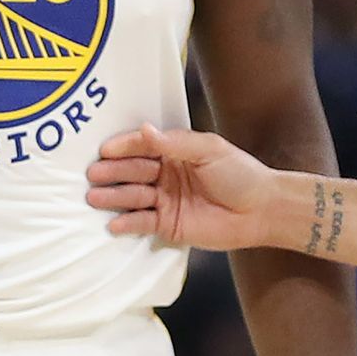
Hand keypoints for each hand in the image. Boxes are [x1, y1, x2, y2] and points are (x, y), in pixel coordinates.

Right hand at [86, 124, 280, 250]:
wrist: (262, 210)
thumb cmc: (240, 174)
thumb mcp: (210, 150)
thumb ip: (176, 142)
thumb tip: (145, 129)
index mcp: (174, 152)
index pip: (143, 146)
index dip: (124, 147)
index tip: (106, 150)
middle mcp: (165, 175)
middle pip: (133, 171)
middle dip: (113, 172)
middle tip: (94, 174)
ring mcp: (164, 201)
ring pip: (133, 196)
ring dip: (114, 197)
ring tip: (95, 197)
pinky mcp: (167, 226)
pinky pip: (142, 223)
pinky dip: (127, 223)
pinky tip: (113, 223)